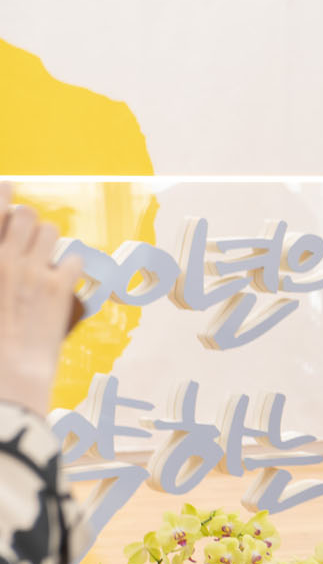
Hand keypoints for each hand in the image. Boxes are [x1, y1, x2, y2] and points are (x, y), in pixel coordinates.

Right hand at [0, 187, 82, 416]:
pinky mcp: (61, 287)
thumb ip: (0, 266)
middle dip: (25, 220)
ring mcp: (34, 270)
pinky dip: (69, 265)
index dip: (2, 194)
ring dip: (47, 239)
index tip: (6, 191)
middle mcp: (3, 257)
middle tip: (23, 235)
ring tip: (42, 256)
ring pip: (50, 230)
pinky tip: (62, 278)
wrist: (4, 373)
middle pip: (24, 213)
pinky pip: (75, 258)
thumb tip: (7, 258)